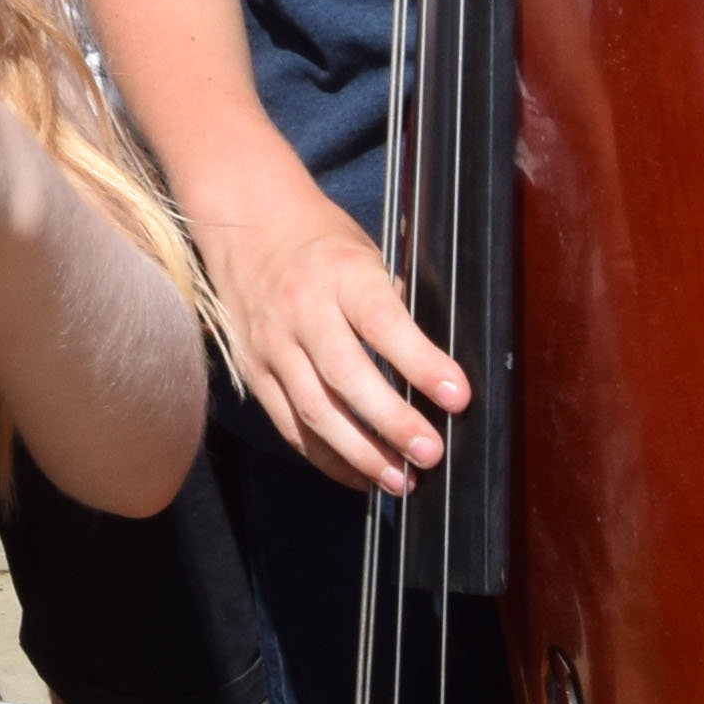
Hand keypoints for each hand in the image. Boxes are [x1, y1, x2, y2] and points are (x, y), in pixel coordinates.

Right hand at [214, 189, 466, 495]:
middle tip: (430, 453)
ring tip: (399, 480)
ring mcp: (272, 344)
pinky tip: (359, 475)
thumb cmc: (321, 241)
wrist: (245, 223)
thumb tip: (430, 366)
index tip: (458, 396)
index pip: (383, 323)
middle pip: (347, 377)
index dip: (422, 363)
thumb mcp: (366, 253)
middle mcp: (302, 310)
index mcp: (341, 274)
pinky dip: (325, 457)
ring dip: (361, 454)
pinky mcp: (254, 371)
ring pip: (315, 411)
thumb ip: (392, 304)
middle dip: (392, 423)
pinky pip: (290, 424)